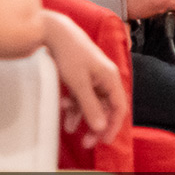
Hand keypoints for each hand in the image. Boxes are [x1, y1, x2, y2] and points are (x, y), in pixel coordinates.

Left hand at [41, 10, 127, 146]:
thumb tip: (101, 126)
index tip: (104, 141)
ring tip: (69, 128)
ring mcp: (93, 76)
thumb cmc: (70, 53)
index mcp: (111, 77)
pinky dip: (73, 104)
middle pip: (106, 107)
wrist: (54, 32)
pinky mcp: (82, 75)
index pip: (119, 107)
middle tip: (87, 142)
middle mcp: (105, 77)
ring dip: (82, 116)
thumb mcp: (79, 83)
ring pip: (92, 102)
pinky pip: (81, 95)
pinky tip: (63, 108)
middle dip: (96, 125)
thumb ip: (90, 106)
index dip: (114, 126)